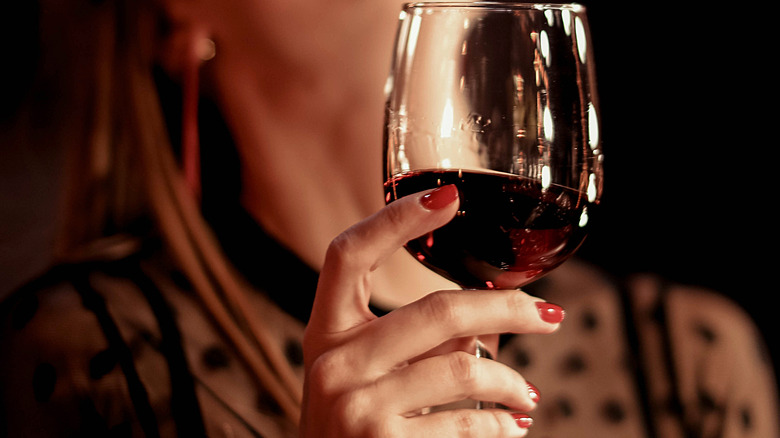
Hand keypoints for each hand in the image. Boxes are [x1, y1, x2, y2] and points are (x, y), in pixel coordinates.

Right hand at [301, 185, 563, 436]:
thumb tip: (492, 318)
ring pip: (463, 366)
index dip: (395, 219)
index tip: (447, 196)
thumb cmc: (354, 424)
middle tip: (548, 314)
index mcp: (325, 332)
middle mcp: (334, 363)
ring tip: (524, 391)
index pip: (348, 254)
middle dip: (507, 309)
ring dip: (509, 380)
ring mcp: (356, 405)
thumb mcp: (363, 374)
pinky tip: (512, 425)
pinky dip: (501, 424)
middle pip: (436, 310)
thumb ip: (414, 339)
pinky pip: (466, 421)